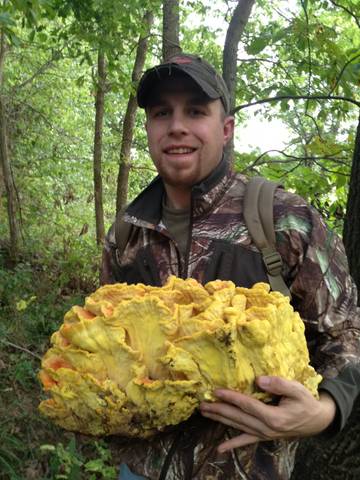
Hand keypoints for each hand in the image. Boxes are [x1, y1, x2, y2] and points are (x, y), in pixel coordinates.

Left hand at [199, 376, 335, 452]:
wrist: (316, 421)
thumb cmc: (305, 402)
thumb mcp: (297, 389)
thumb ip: (279, 384)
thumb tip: (258, 380)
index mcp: (274, 417)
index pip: (247, 406)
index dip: (231, 398)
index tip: (216, 391)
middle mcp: (266, 428)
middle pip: (238, 417)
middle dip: (219, 410)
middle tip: (202, 403)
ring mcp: (264, 434)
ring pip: (238, 427)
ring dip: (220, 420)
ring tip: (204, 413)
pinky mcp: (264, 436)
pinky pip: (245, 441)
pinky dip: (232, 444)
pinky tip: (220, 449)